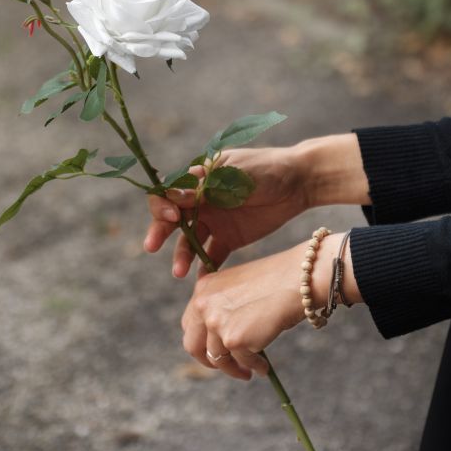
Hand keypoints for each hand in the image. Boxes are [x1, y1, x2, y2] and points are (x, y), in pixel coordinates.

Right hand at [144, 146, 309, 277]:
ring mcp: (214, 221)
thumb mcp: (234, 174)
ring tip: (179, 272)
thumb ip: (205, 187)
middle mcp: (200, 201)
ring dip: (181, 255)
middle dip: (159, 232)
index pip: (167, 191)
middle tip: (152, 246)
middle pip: (171, 219)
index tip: (172, 216)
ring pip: (189, 241)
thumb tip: (173, 196)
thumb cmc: (264, 170)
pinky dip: (204, 269)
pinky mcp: (229, 239)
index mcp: (197, 179)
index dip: (162, 204)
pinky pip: (211, 256)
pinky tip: (201, 281)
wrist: (298, 184)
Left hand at [181, 233, 345, 379]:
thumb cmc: (276, 281)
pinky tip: (264, 367)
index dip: (202, 341)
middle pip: (193, 345)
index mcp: (203, 288)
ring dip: (234, 368)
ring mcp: (216, 322)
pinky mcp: (234, 339)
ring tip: (249, 371)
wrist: (298, 280)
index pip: (191, 323)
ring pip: (217, 358)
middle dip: (209, 361)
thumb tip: (221, 336)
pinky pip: (242, 362)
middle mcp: (203, 304)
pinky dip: (254, 367)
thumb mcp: (238, 286)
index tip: (217, 350)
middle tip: (227, 367)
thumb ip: (223, 305)